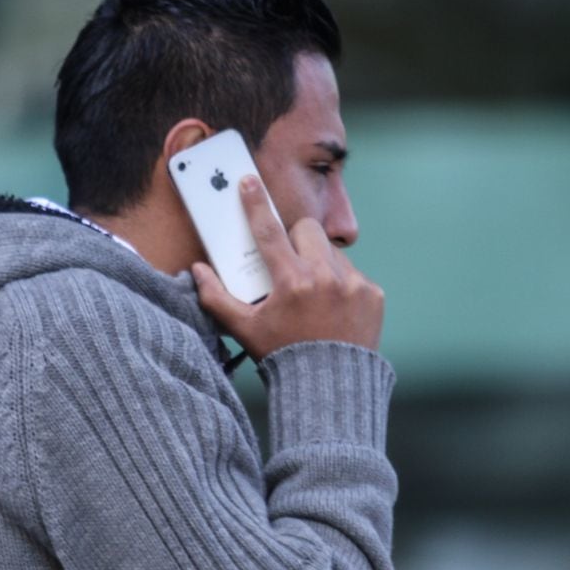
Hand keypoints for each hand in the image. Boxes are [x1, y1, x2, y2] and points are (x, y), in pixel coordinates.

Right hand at [191, 175, 383, 360]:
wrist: (329, 387)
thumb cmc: (282, 357)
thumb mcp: (243, 330)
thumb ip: (216, 298)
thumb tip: (197, 270)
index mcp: (291, 283)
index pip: (268, 232)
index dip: (255, 205)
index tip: (248, 182)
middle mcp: (325, 278)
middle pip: (306, 230)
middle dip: (295, 238)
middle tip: (287, 262)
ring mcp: (353, 285)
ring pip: (331, 250)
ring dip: (317, 261)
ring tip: (310, 292)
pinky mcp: (372, 295)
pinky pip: (353, 273)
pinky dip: (340, 283)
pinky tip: (332, 308)